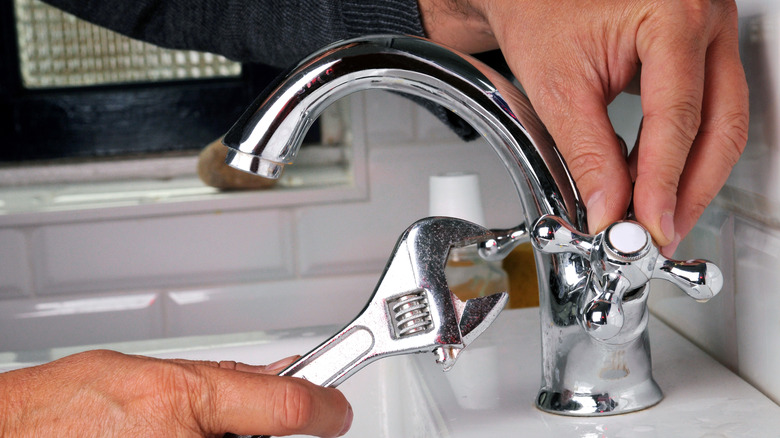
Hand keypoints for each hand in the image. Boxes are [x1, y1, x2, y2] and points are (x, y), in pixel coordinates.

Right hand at [0, 350, 351, 436]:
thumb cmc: (64, 409)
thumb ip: (219, 378)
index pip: (289, 407)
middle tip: (231, 420)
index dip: (326, 406)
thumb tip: (273, 377)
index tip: (336, 409)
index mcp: (185, 403)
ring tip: (177, 430)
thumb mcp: (148, 371)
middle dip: (263, 428)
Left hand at [419, 0, 748, 255]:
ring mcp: (709, 33)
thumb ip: (589, 153)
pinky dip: (683, 152)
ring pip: (723, 121)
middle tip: (662, 231)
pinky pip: (708, 110)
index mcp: (673, 14)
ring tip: (657, 216)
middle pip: (721, 124)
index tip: (653, 225)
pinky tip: (655, 182)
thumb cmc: (540, 12)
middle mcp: (705, 18)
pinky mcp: (699, 50)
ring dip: (692, 176)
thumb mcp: (559, 87)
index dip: (665, 182)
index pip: (679, 118)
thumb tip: (612, 209)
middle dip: (692, 189)